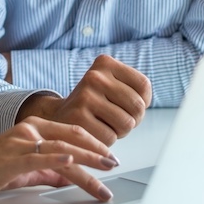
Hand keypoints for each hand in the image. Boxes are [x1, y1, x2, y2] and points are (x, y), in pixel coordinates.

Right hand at [0, 118, 119, 203]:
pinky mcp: (10, 159)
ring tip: (104, 170)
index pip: (72, 131)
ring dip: (87, 160)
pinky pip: (37, 157)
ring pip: (61, 148)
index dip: (94, 143)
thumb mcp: (26, 169)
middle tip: (115, 163)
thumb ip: (48, 170)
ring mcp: (19, 143)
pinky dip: (56, 159)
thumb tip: (70, 176)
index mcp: (33, 128)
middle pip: (71, 138)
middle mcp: (29, 130)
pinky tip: (71, 162)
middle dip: (97, 151)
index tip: (111, 156)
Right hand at [18, 55, 150, 145]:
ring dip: (120, 131)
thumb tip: (142, 106)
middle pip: (138, 106)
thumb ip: (135, 90)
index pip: (143, 85)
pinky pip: (111, 137)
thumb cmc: (95, 104)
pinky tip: (95, 131)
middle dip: (133, 119)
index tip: (128, 104)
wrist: (60, 115)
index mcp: (105, 63)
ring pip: (127, 123)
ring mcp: (85, 96)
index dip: (143, 101)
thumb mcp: (112, 85)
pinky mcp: (79, 118)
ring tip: (106, 124)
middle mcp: (94, 76)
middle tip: (117, 118)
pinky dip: (107, 140)